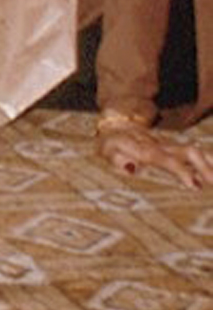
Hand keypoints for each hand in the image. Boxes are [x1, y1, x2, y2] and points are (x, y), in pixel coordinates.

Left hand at [96, 121, 211, 188]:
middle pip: (189, 153)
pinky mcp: (175, 148)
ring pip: (195, 151)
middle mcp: (162, 147)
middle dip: (204, 168)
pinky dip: (210, 160)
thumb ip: (117, 159)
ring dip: (211, 163)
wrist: (118, 124)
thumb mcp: (106, 151)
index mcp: (145, 149)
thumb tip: (131, 168)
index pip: (167, 160)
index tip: (193, 184)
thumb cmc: (111, 143)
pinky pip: (196, 153)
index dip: (181, 170)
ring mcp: (171, 146)